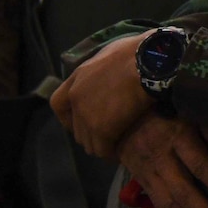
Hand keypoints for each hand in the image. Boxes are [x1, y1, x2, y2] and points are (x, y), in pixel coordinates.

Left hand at [48, 34, 152, 158]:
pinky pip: (103, 150)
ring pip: (89, 143)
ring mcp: (87, 115)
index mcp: (78, 77)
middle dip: (91, 135)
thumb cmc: (138, 53)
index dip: (68, 118)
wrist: (149, 63)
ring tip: (116, 146)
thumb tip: (113, 74)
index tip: (81, 122)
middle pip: (76, 129)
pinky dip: (111, 154)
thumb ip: (103, 69)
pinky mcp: (101, 129)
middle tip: (108, 137)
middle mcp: (77, 97)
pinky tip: (121, 153)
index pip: (58, 104)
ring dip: (102, 146)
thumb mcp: (112, 54)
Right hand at [117, 113, 207, 207]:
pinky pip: (158, 205)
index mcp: (175, 135)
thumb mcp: (185, 106)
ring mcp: (147, 171)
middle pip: (183, 192)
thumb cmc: (161, 106)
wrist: (116, 111)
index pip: (200, 164)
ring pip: (169, 204)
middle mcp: (160, 157)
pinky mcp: (140, 180)